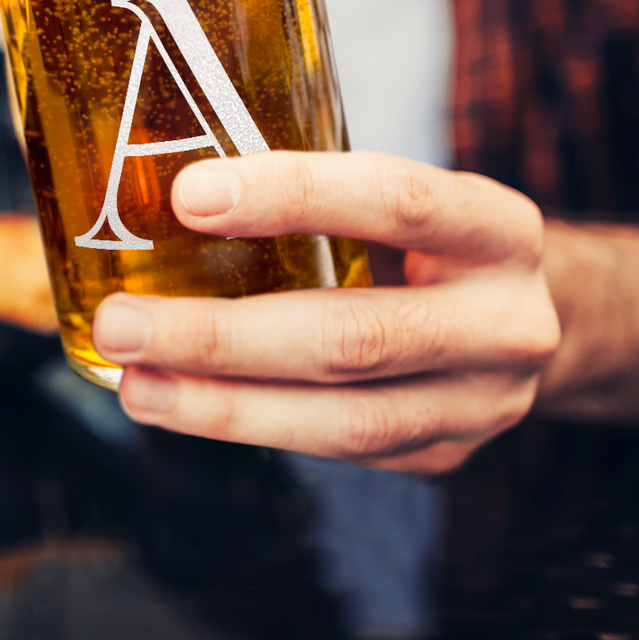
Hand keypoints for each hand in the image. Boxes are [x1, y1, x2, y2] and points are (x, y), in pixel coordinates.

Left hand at [92, 152, 559, 473]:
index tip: (188, 196)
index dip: (290, 196)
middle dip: (223, 336)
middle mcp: (503, 322)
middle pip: (354, 336)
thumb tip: (160, 183)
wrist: (515, 318)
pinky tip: (180, 405)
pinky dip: (248, 425)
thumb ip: (310, 192)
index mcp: (494, 228)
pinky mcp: (442, 456)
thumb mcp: (398, 197)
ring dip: (221, 406)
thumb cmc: (426, 240)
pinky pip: (333, 449)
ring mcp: (480, 404)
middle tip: (123, 324)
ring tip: (135, 385)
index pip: (395, 200)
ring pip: (341, 419)